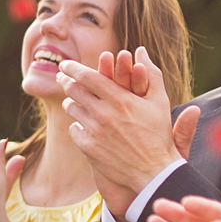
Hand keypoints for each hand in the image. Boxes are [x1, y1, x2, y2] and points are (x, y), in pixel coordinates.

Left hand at [57, 48, 198, 221]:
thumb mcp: (159, 101)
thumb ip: (150, 73)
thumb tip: (139, 50)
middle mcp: (103, 113)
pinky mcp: (88, 148)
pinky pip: (74, 130)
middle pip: (74, 90)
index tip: (65, 64)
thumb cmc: (158, 134)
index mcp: (119, 99)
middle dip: (65, 81)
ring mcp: (94, 131)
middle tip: (61, 78)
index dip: (73, 68)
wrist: (153, 171)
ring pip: (72, 109)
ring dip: (70, 102)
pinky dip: (76, 125)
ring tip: (71, 100)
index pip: (87, 77)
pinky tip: (81, 124)